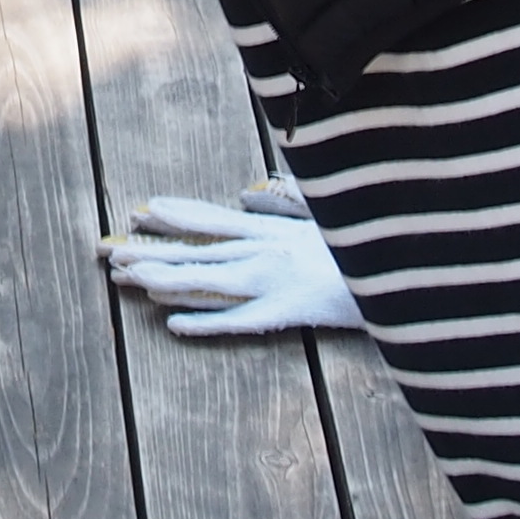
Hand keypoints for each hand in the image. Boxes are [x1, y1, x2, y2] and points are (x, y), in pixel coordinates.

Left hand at [99, 189, 360, 337]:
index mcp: (275, 228)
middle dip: (151, 249)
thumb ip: (286, 202)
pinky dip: (208, 321)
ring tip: (128, 280)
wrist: (410, 267)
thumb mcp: (325, 213)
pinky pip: (242, 319)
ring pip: (209, 279)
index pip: (214, 219)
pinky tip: (174, 326)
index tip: (141, 210)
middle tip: (109, 251)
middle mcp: (267, 250)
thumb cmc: (370, 239)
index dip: (176, 215)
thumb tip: (248, 192)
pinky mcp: (290, 311)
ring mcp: (275, 280)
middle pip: (198, 249)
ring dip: (165, 279)